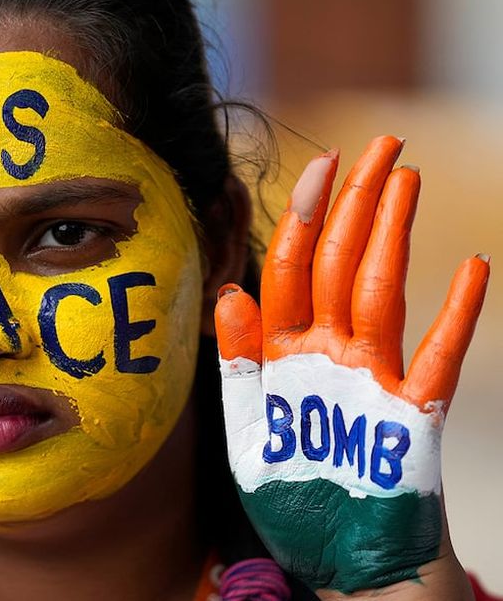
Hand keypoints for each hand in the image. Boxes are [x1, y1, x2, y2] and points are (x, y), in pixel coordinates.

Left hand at [214, 136, 488, 595]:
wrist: (338, 563)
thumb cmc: (291, 496)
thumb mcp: (247, 425)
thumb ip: (240, 358)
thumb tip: (227, 290)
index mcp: (284, 351)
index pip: (291, 266)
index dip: (302, 213)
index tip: (323, 161)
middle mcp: (329, 353)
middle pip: (339, 263)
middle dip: (356, 202)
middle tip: (383, 142)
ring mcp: (374, 378)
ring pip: (381, 291)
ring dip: (392, 234)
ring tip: (407, 177)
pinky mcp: (413, 414)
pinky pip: (438, 356)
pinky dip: (457, 314)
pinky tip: (473, 266)